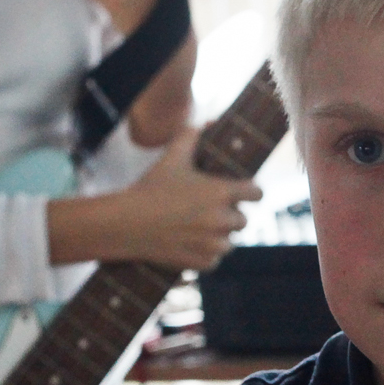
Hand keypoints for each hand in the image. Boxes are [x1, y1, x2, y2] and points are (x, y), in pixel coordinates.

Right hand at [116, 129, 262, 268]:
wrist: (127, 223)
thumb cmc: (150, 187)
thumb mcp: (172, 156)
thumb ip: (191, 135)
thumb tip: (207, 122)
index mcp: (221, 193)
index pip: (257, 193)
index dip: (252, 192)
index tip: (246, 193)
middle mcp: (223, 220)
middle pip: (243, 220)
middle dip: (230, 215)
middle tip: (210, 210)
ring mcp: (214, 244)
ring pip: (229, 242)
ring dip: (220, 237)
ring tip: (200, 228)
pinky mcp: (203, 261)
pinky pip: (215, 260)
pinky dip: (207, 254)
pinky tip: (193, 244)